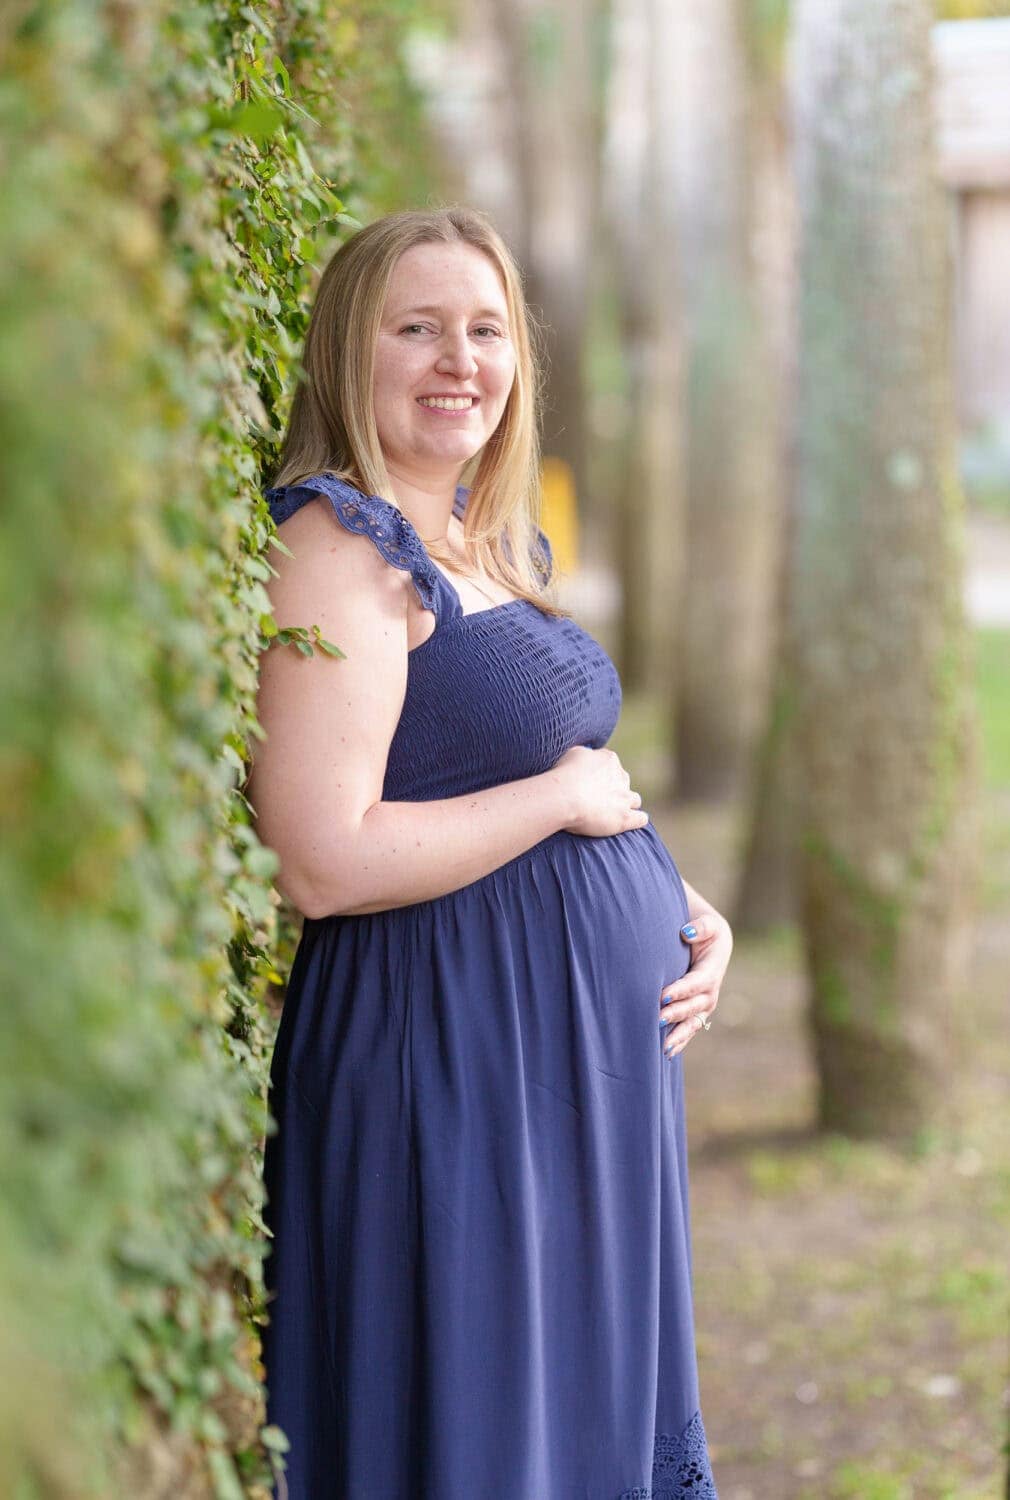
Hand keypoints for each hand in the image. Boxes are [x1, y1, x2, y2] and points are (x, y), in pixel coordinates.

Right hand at [552, 745, 648, 837]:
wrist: (565, 797)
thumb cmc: (564, 775)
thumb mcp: (573, 753)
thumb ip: (586, 755)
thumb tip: (588, 758)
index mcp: (609, 759)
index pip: (610, 764)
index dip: (600, 774)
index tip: (588, 782)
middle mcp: (621, 777)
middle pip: (623, 782)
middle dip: (614, 789)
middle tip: (595, 799)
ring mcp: (625, 798)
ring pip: (635, 800)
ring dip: (626, 805)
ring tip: (611, 813)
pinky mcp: (625, 818)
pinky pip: (641, 818)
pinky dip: (637, 820)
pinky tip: (629, 822)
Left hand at [658, 904, 732, 1057]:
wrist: (710, 942)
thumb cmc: (705, 931)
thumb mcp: (708, 924)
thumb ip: (700, 926)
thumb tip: (687, 933)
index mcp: (712, 970)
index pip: (697, 983)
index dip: (681, 990)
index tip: (663, 996)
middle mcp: (710, 992)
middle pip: (693, 1006)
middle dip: (676, 1014)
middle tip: (657, 1020)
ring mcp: (704, 1005)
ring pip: (692, 1023)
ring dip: (678, 1035)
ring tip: (663, 1047)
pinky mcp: (696, 1013)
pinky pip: (689, 1029)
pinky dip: (680, 1041)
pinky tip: (667, 1053)